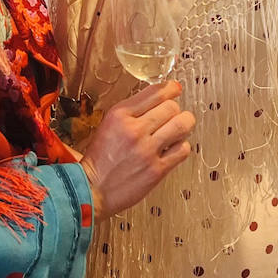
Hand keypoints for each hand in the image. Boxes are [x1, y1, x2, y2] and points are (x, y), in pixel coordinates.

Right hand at [80, 80, 194, 217]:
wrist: (92, 189)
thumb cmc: (100, 158)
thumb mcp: (108, 124)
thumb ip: (131, 111)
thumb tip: (158, 99)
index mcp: (119, 115)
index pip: (155, 92)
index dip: (170, 89)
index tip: (175, 89)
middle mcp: (134, 130)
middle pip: (171, 107)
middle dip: (175, 110)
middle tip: (173, 116)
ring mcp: (147, 150)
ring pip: (181, 125)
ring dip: (185, 125)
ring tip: (180, 128)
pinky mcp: (157, 170)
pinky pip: (182, 150)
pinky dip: (182, 146)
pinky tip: (173, 148)